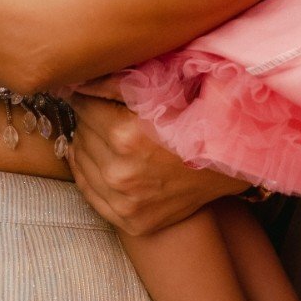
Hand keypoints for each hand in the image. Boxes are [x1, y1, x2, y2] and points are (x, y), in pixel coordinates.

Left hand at [67, 93, 245, 235]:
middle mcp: (120, 173)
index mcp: (125, 135)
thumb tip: (72, 80)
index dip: (90, 97)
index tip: (98, 95)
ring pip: (80, 160)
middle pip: (81, 133)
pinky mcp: (128, 220)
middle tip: (112, 115)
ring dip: (90, 146)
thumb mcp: (159, 92)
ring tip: (112, 138)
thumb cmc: (195, 120)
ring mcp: (124, 202)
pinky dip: (91, 173)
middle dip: (92, 120)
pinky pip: (88, 191)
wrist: (229, 164)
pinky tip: (105, 160)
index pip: (82, 106)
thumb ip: (112, 83)